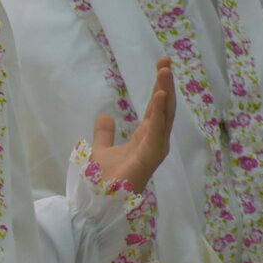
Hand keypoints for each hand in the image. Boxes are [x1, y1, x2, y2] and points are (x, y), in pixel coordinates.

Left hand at [89, 57, 174, 192]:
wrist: (96, 202)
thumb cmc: (102, 181)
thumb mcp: (100, 149)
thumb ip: (104, 133)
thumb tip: (105, 115)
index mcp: (144, 138)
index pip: (155, 108)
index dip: (158, 87)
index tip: (160, 66)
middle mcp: (153, 142)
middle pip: (163, 108)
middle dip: (165, 84)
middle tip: (165, 61)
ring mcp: (154, 149)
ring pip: (164, 116)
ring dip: (165, 93)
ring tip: (165, 72)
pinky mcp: (150, 157)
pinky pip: (156, 131)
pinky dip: (158, 114)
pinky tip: (160, 96)